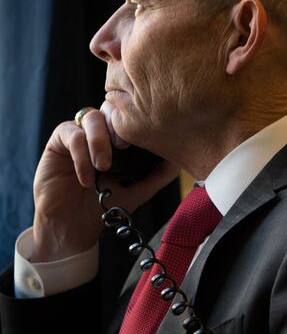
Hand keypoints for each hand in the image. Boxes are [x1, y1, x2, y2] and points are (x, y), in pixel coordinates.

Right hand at [30, 104, 178, 262]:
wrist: (74, 227)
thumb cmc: (105, 206)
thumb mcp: (139, 190)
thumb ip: (159, 175)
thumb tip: (181, 160)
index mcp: (120, 138)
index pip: (131, 114)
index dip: (138, 120)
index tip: (147, 138)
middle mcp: (100, 132)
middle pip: (111, 106)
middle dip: (119, 124)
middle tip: (125, 146)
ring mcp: (79, 134)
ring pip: (91, 116)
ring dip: (99, 139)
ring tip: (104, 166)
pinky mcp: (58, 142)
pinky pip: (70, 133)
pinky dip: (81, 154)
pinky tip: (87, 178)